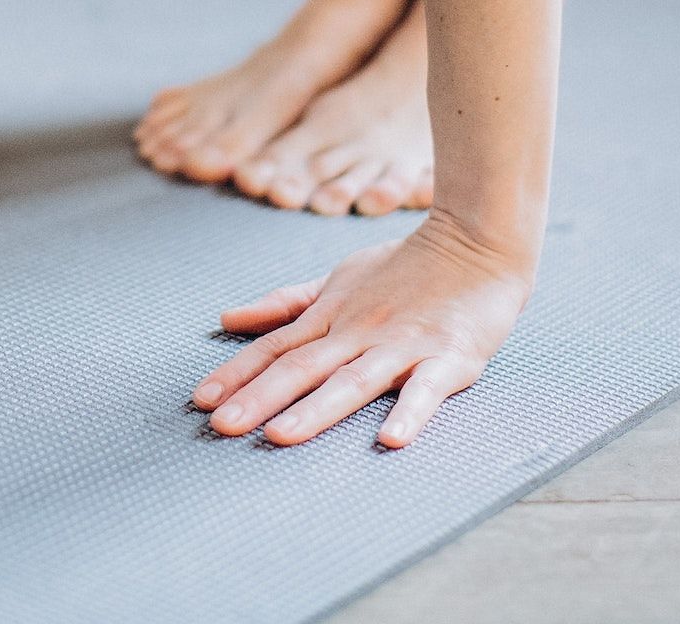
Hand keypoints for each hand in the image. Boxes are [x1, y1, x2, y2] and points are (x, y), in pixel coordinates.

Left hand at [191, 212, 534, 447]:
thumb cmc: (406, 264)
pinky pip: (427, 388)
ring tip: (282, 436)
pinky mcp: (450, 357)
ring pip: (354, 380)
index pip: (276, 348)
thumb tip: (228, 319)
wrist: (478, 240)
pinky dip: (410, 411)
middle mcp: (360, 332)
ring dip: (317, 409)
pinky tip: (390, 439)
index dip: (237, 372)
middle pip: (303, 368)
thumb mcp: (338, 278)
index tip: (201, 399)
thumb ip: (285, 303)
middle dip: (260, 398)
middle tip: (222, 427)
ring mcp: (404, 345)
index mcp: (332, 316)